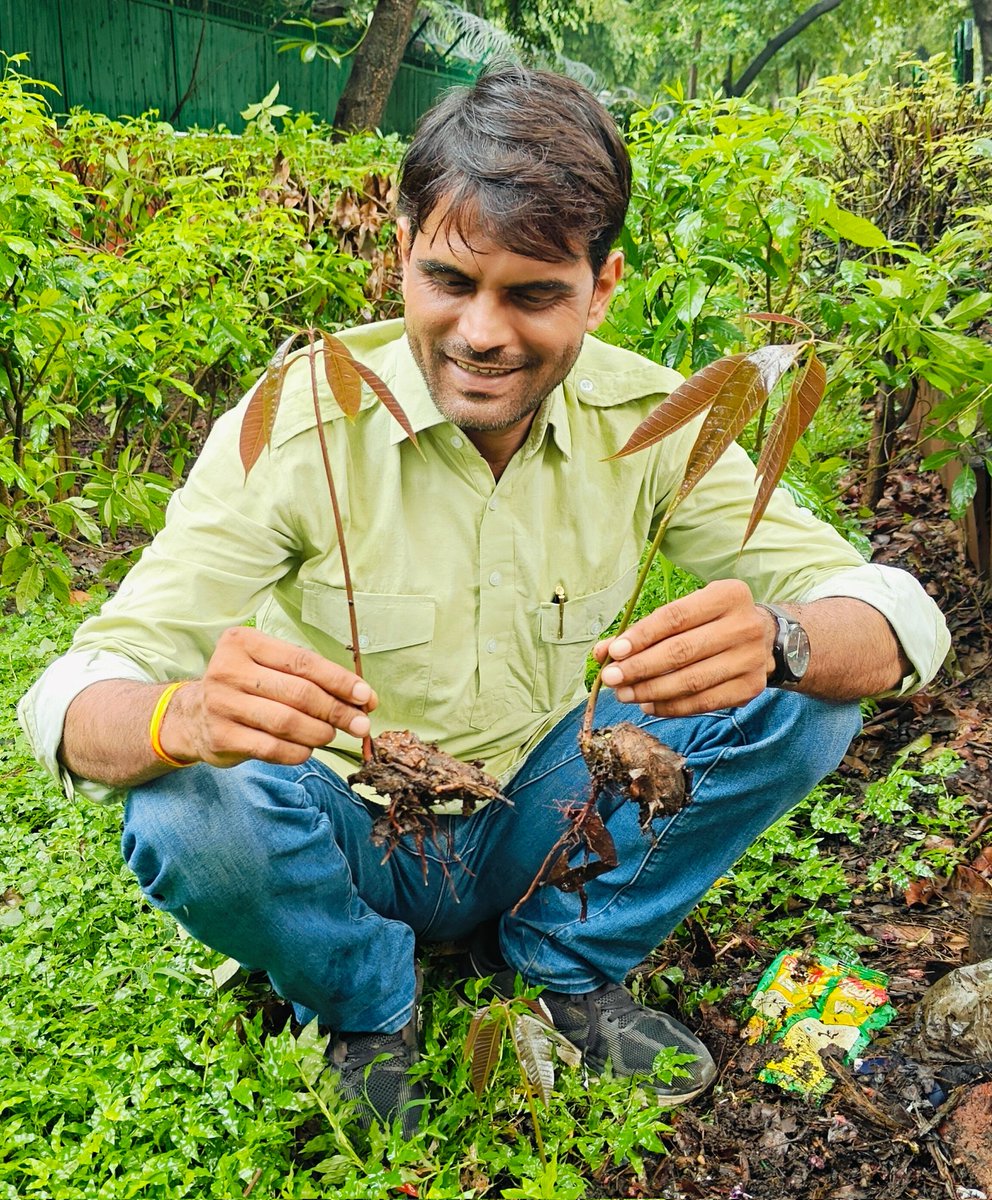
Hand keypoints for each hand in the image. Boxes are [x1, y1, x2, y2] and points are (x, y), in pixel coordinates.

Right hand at [164, 626, 377, 767]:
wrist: (192, 716)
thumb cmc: (246, 688)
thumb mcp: (269, 668)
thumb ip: (311, 678)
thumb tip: (364, 699)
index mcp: (244, 643)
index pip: (303, 662)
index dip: (340, 681)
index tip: (366, 697)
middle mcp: (229, 670)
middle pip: (299, 693)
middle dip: (337, 710)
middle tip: (360, 724)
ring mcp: (222, 704)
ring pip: (288, 722)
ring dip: (320, 732)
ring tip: (332, 735)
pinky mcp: (221, 737)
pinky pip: (272, 748)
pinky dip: (298, 752)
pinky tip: (307, 750)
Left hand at [594, 579, 773, 716]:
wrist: (768, 639)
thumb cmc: (713, 621)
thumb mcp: (687, 612)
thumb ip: (646, 629)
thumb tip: (602, 652)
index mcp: (727, 596)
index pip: (675, 617)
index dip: (641, 636)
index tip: (613, 652)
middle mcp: (744, 626)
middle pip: (681, 652)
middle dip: (639, 667)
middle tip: (611, 678)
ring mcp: (751, 659)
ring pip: (691, 681)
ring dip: (650, 690)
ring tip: (624, 694)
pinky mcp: (750, 688)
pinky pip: (703, 702)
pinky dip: (671, 707)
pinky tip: (648, 705)